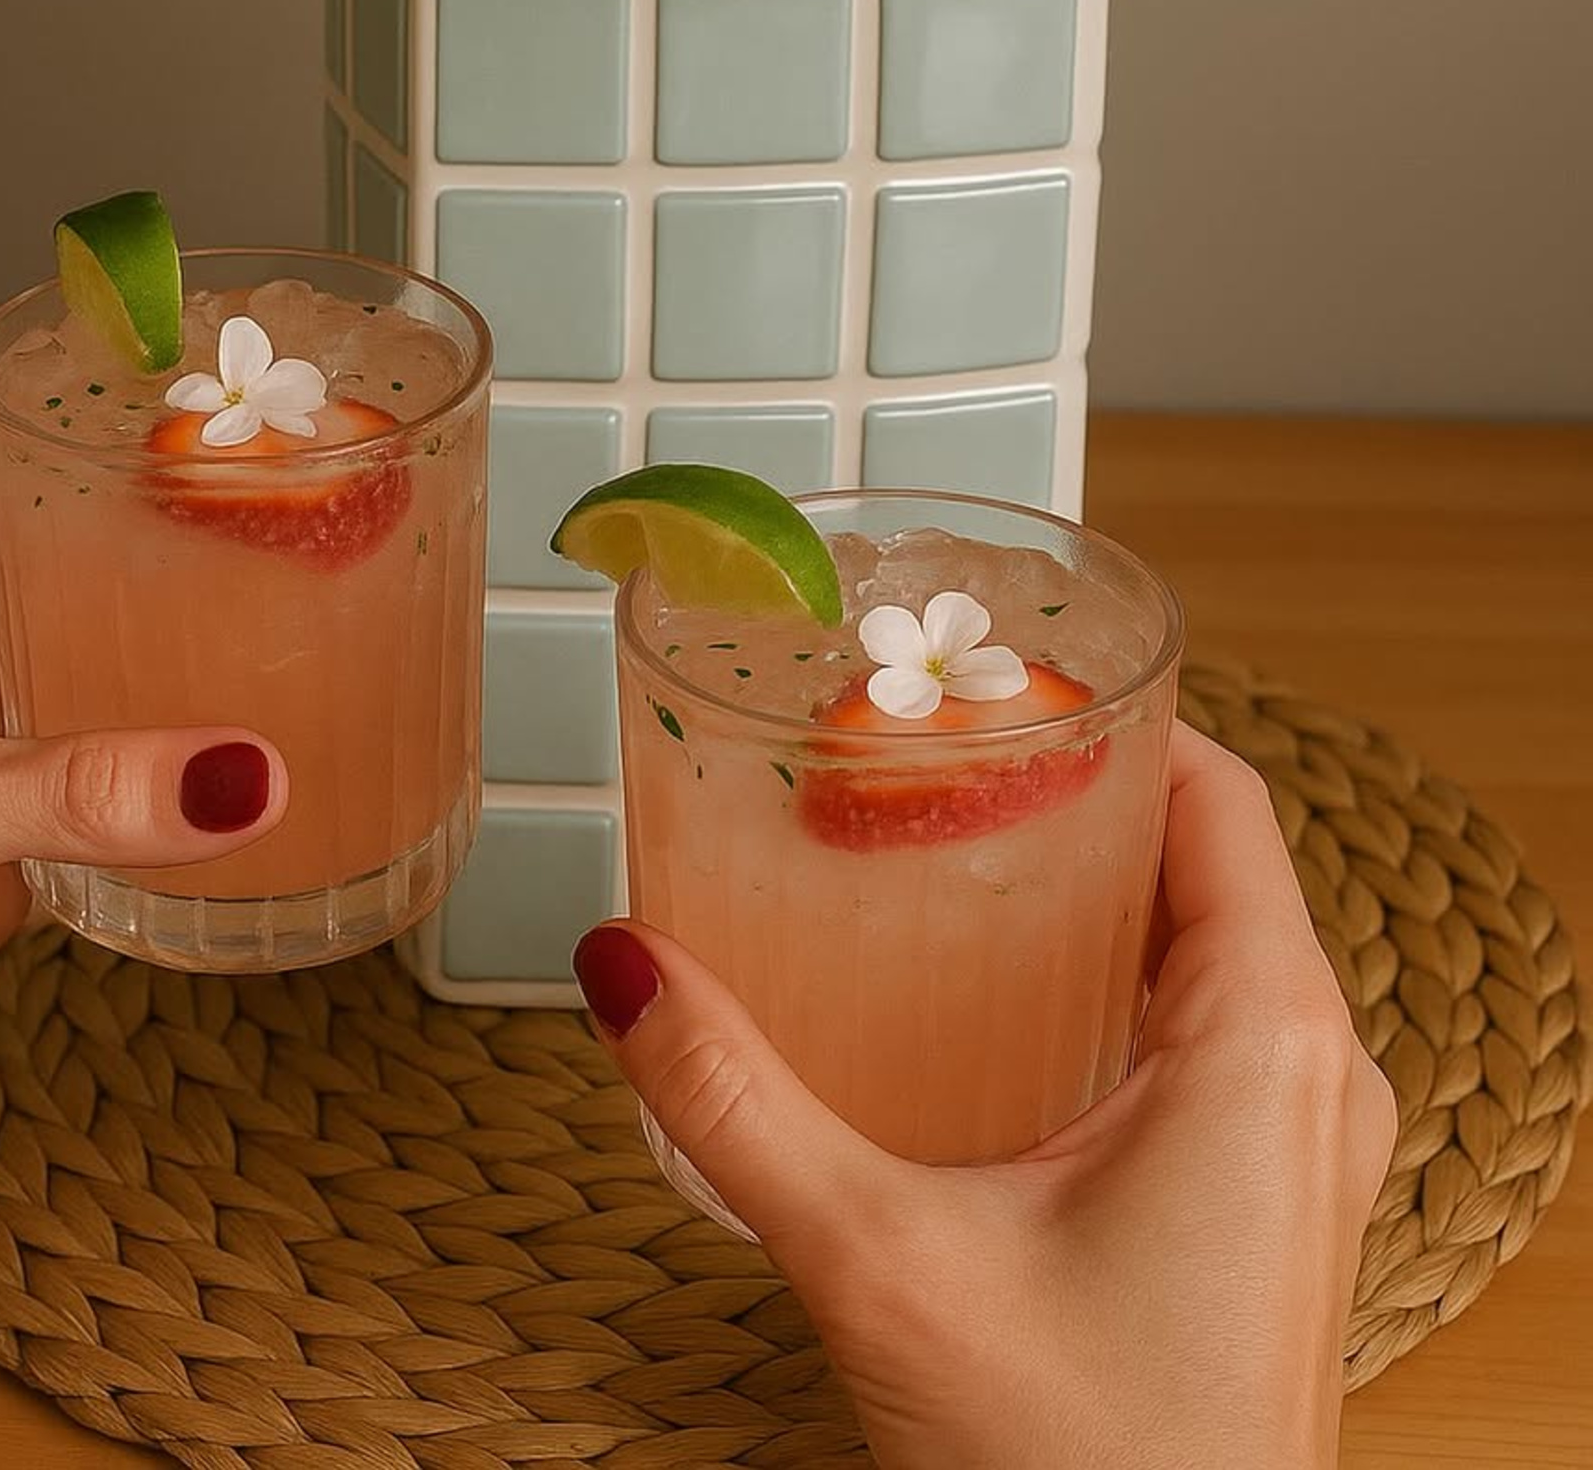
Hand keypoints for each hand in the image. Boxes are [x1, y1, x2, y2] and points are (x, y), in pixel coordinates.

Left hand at [0, 445, 286, 1188]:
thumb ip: (86, 787)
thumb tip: (245, 778)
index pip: (37, 453)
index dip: (139, 444)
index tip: (257, 445)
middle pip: (91, 558)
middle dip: (192, 563)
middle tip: (326, 550)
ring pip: (109, 667)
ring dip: (190, 676)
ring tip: (323, 650)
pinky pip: (113, 783)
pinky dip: (174, 785)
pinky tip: (262, 779)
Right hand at [575, 723, 1396, 1469]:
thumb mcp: (882, 1257)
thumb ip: (734, 1097)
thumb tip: (624, 967)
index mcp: (1269, 1042)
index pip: (1215, 789)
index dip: (1107, 711)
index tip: (987, 679)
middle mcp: (1312, 1079)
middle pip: (1201, 855)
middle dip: (1067, 792)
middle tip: (926, 754)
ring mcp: (1296, 1150)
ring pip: (1200, 947)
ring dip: (1085, 886)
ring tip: (942, 845)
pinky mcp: (1262, 1210)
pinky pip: (1202, 1032)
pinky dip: (1106, 978)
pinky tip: (990, 995)